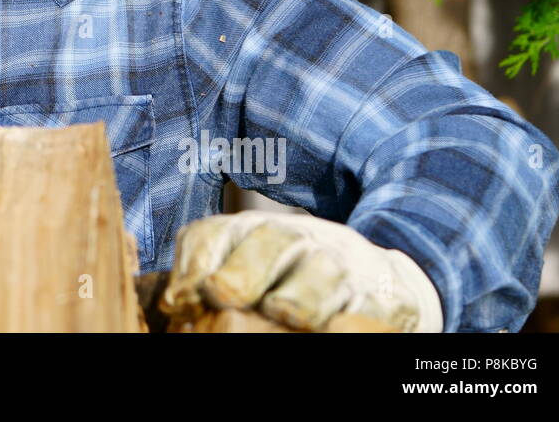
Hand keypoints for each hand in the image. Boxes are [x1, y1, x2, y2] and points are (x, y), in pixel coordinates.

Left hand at [160, 210, 442, 331]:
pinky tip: (334, 329)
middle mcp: (298, 239)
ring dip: (300, 294)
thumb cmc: (289, 277)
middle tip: (223, 294)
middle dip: (244, 267)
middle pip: (270, 241)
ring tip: (283, 313)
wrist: (374, 278)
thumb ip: (206, 276)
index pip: (215, 232)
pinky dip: (350, 318)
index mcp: (252, 231)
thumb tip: (176, 304)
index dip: (196, 260)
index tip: (181, 298)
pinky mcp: (381, 296)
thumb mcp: (242, 265)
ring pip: (323, 271)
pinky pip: (366, 306)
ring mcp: (342, 265)